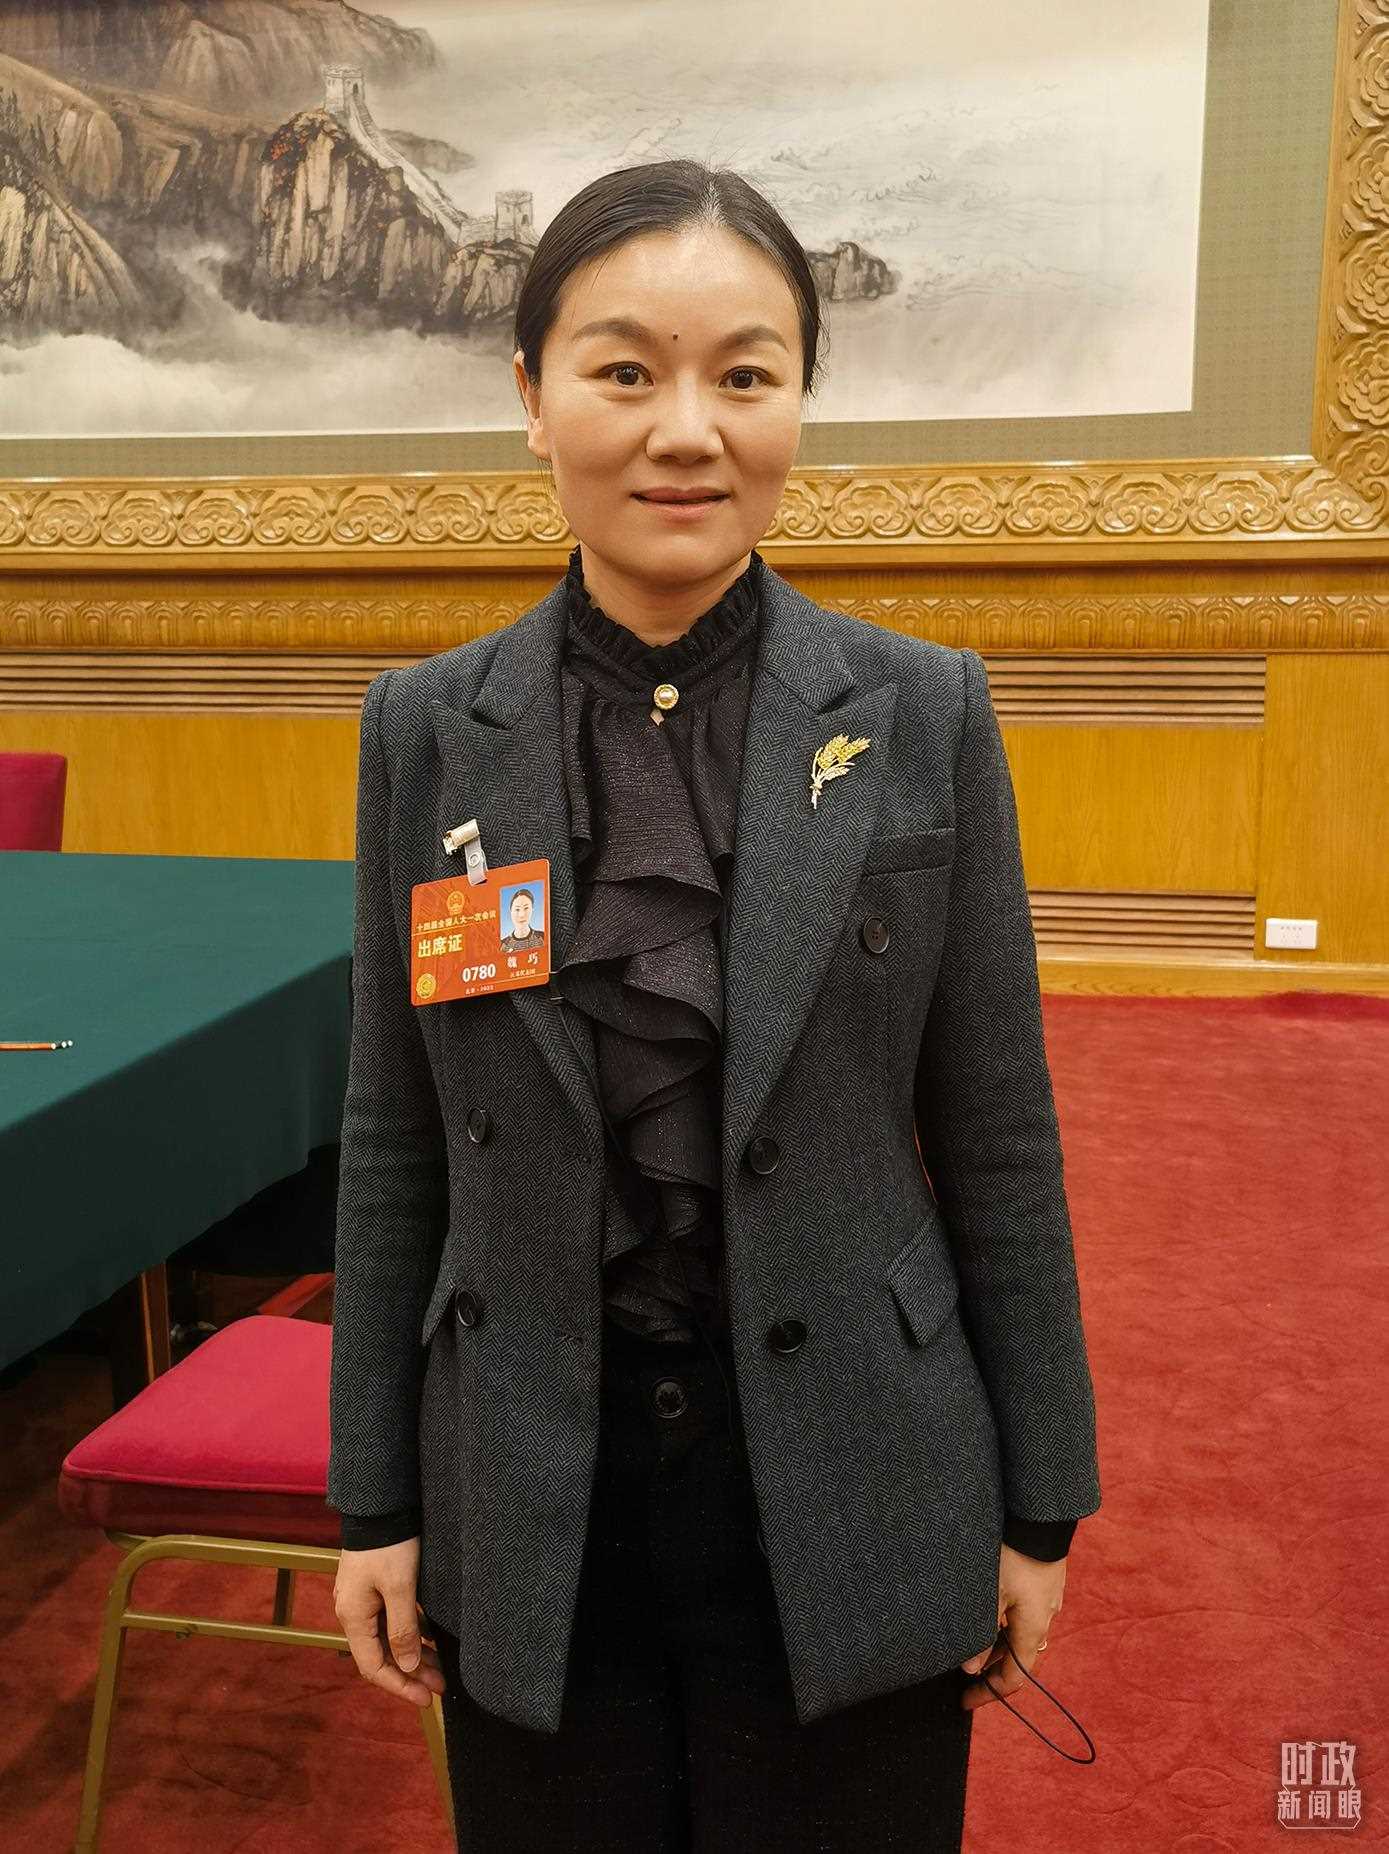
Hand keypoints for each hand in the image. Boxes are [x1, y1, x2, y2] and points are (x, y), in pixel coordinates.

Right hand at [333, 1534, 447, 1707]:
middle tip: (441, 1685)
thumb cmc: (391, 1546)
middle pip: (381, 1655)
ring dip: (412, 1655)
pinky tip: (430, 1641)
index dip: (399, 1686)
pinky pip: (391, 1622)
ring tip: (440, 1669)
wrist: (381, 1505)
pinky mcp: (373, 1588)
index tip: (426, 1699)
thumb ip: (403, 1630)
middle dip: (411, 1673)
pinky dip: (410, 1634)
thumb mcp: (400, 1588)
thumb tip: (406, 1668)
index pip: (372, 1666)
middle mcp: (353, 1613)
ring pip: (387, 1639)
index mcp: (353, 1617)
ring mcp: (362, 1600)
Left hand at [958, 1541, 1065, 1710]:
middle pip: (1017, 1659)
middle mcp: (1043, 1620)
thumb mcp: (991, 1596)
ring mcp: (1045, 1601)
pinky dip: (1004, 1625)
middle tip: (963, 1673)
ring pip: (1019, 1636)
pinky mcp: (1042, 1584)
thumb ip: (980, 1634)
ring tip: (969, 1644)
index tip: (965, 1700)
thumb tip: (970, 1668)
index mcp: (1032, 1629)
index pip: (1014, 1678)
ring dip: (996, 1646)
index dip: (989, 1693)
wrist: (1040, 1518)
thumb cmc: (1014, 1556)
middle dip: (990, 1670)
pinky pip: (1023, 1616)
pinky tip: (987, 1615)